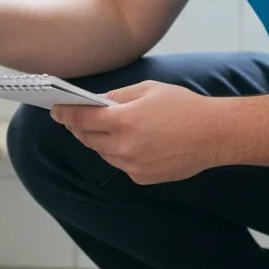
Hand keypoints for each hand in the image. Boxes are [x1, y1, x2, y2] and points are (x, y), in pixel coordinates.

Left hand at [50, 81, 227, 183]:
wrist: (213, 135)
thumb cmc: (183, 106)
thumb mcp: (148, 90)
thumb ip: (118, 97)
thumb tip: (97, 103)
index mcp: (123, 121)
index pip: (82, 120)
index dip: (65, 114)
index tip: (56, 110)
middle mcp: (124, 147)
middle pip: (88, 139)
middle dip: (80, 128)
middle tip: (76, 118)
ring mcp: (132, 166)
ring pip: (103, 153)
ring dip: (99, 141)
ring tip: (104, 128)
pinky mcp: (142, 178)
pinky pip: (121, 164)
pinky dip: (119, 153)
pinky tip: (130, 142)